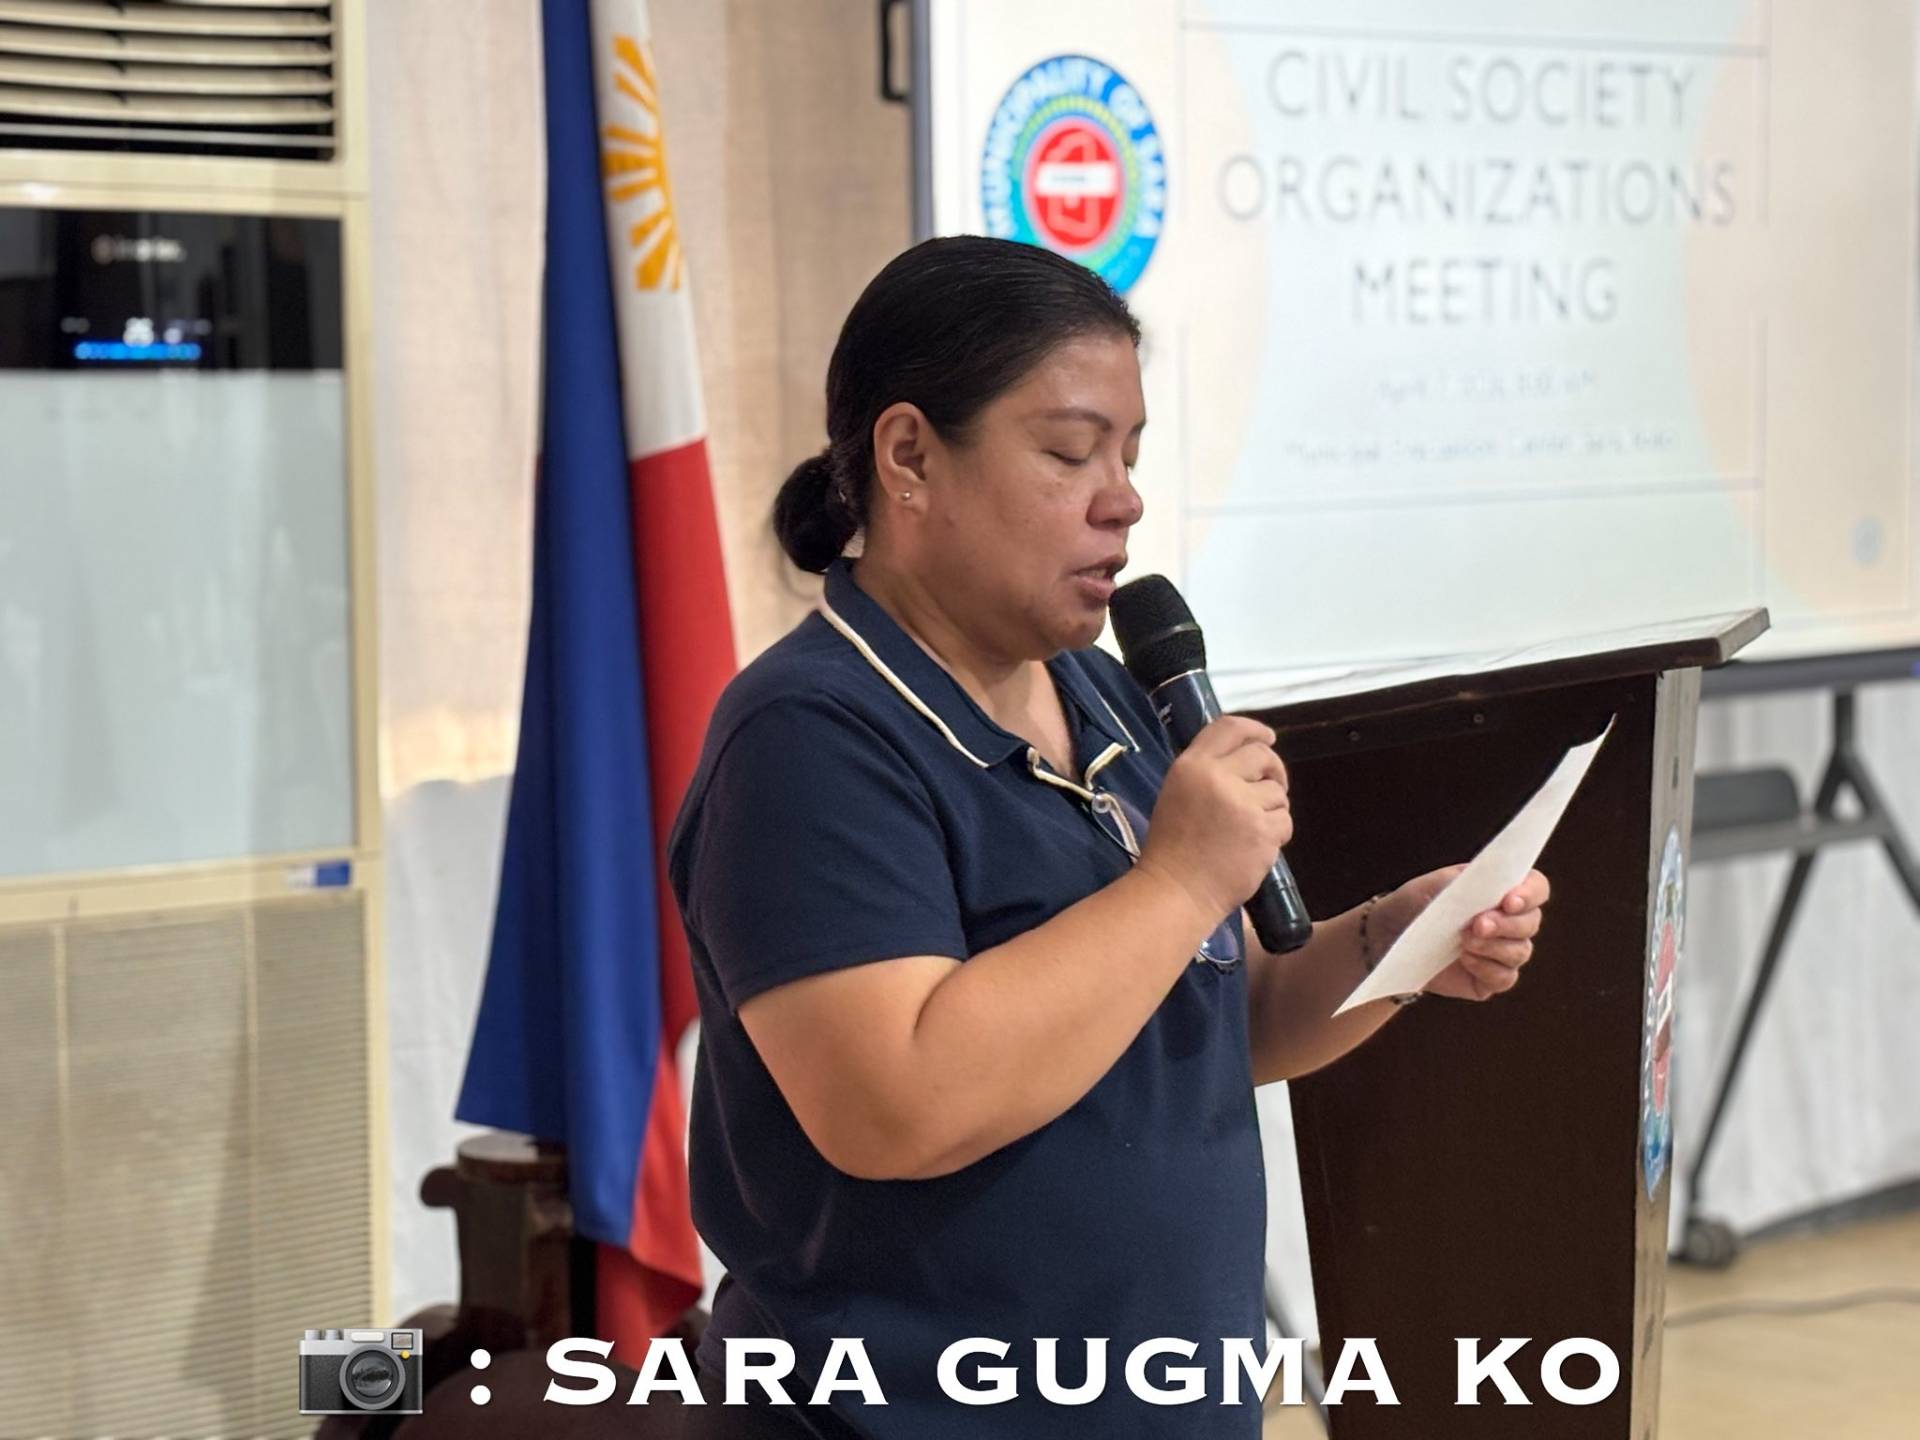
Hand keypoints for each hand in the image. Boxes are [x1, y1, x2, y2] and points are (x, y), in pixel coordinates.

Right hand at [1138, 716, 1292, 922]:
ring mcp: (1242, 804)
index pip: (1230, 728)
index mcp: (1191, 766)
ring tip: (1250, 828)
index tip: (1268, 738)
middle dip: (1273, 771)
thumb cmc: (1172, 847)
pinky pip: (1285, 820)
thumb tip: (1248, 761)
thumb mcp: (1178, 793)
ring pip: (1278, 792)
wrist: (1176, 890)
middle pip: (1263, 756)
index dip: (1255, 730)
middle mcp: (1217, 777)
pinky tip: (1256, 846)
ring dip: (1272, 808)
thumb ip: (1208, 773)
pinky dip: (1276, 833)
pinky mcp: (1262, 830)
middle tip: (1267, 790)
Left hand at [1370, 865, 1551, 1000]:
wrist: (1390, 934)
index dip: (1530, 894)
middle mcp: (1511, 921)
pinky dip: (1487, 968)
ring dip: (1494, 946)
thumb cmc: (1418, 903)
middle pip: (1532, 922)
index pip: (1537, 888)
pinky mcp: (1490, 979)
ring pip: (1521, 951)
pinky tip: (1465, 959)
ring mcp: (1503, 952)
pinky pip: (1505, 977)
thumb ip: (1470, 879)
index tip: (1508, 901)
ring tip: (1464, 941)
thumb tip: (1499, 881)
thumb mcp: (1439, 883)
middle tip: (1478, 924)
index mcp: (1504, 890)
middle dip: (1507, 924)